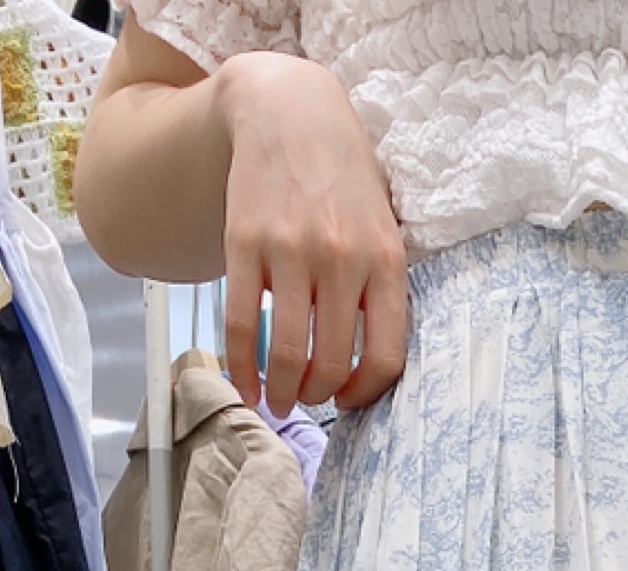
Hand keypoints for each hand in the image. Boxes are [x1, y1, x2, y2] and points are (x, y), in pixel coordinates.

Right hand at [211, 52, 407, 418]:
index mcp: (385, 261)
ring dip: (282, 393)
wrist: (290, 112)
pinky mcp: (246, 244)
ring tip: (278, 401)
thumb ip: (383, 285)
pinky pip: (243, 326)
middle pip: (331, 363)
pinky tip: (245, 383)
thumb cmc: (343, 178)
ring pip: (287, 354)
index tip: (349, 400)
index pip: (385, 357)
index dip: (366, 394)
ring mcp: (292, 251)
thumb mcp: (383, 226)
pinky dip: (242, 368)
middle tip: (307, 401)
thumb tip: (373, 359)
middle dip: (317, 397)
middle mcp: (342, 259)